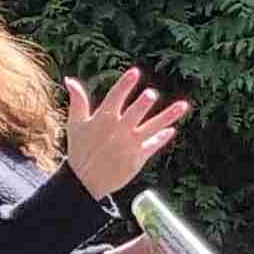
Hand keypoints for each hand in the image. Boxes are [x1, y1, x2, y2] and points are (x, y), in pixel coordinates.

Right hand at [65, 69, 189, 198]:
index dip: (125, 85)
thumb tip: (69, 79)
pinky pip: (153, 145)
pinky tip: (172, 130)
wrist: (85, 181)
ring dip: (168, 117)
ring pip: (152, 127)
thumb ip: (78, 101)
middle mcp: (118, 130)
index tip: (135, 72)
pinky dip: (162, 138)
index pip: (115, 98)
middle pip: (134, 114)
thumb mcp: (75, 124)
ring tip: (183, 105)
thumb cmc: (80, 149)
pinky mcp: (138, 158)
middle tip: (151, 94)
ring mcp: (130, 144)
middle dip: (142, 104)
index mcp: (103, 119)